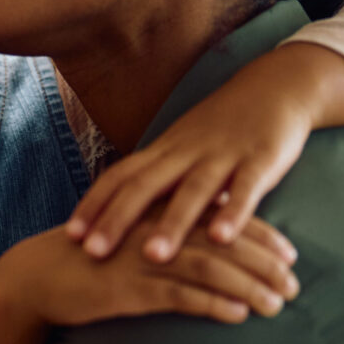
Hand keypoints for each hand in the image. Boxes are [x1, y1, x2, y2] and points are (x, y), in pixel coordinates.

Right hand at [0, 217, 298, 343]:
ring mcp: (141, 256)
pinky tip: (238, 316)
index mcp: (159, 208)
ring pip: (209, 266)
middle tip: (295, 285)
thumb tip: (214, 235)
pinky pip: (179, 295)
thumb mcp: (134, 235)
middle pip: (223, 239)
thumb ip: (170, 231)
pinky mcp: (128, 286)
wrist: (40, 275)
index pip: (221, 215)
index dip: (260, 234)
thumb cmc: (91, 256)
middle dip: (264, 262)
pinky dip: (213, 305)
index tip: (290, 254)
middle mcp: (155, 226)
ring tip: (278, 305)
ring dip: (248, 286)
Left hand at [65, 52, 317, 262]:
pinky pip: (246, 189)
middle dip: (117, 219)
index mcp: (165, 151)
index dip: (94, 204)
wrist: (275, 86)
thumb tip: (123, 213)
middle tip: (92, 253)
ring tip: (153, 257)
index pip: (119, 177)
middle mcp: (187, 152)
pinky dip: (234, 212)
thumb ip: (158, 179)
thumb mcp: (184, 149)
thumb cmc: (222, 127)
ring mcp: (223, 155)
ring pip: (192, 190)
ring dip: (172, 223)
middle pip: (145, 185)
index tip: (69, 236)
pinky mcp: (261, 159)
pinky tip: (222, 239)